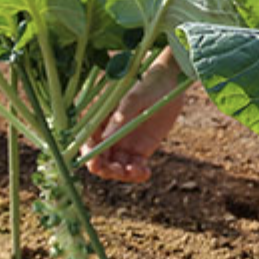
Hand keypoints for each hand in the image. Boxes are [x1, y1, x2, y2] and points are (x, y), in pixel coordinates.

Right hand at [83, 50, 186, 182]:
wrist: (171, 83)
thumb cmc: (149, 84)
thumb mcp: (135, 98)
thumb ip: (121, 116)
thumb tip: (105, 137)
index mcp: (100, 119)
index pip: (87, 141)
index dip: (88, 154)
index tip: (96, 163)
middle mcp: (109, 134)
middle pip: (100, 159)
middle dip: (106, 169)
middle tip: (119, 171)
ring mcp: (124, 143)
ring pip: (116, 167)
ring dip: (122, 175)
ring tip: (136, 171)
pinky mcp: (140, 150)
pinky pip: (134, 168)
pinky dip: (137, 174)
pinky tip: (146, 172)